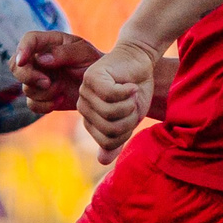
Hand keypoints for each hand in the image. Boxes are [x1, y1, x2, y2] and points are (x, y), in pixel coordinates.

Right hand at [14, 30, 99, 114]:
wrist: (102, 86)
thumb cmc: (94, 63)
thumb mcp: (84, 53)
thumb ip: (63, 53)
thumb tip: (40, 59)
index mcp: (49, 42)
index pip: (28, 40)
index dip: (22, 49)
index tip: (23, 61)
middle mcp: (39, 59)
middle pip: (16, 66)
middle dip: (28, 76)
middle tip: (47, 82)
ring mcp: (38, 78)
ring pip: (26, 88)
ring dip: (44, 92)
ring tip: (63, 88)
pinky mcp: (42, 96)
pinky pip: (32, 104)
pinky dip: (45, 105)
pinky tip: (61, 99)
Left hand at [78, 38, 161, 161]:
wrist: (139, 61)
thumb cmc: (135, 90)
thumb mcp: (129, 119)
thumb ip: (116, 139)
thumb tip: (102, 161)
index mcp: (90, 120)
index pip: (107, 142)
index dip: (127, 132)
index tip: (132, 114)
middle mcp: (83, 107)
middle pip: (109, 130)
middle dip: (129, 118)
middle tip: (133, 102)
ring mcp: (85, 92)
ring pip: (110, 113)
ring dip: (130, 104)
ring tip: (131, 92)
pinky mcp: (93, 78)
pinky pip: (112, 96)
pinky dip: (128, 92)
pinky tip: (131, 85)